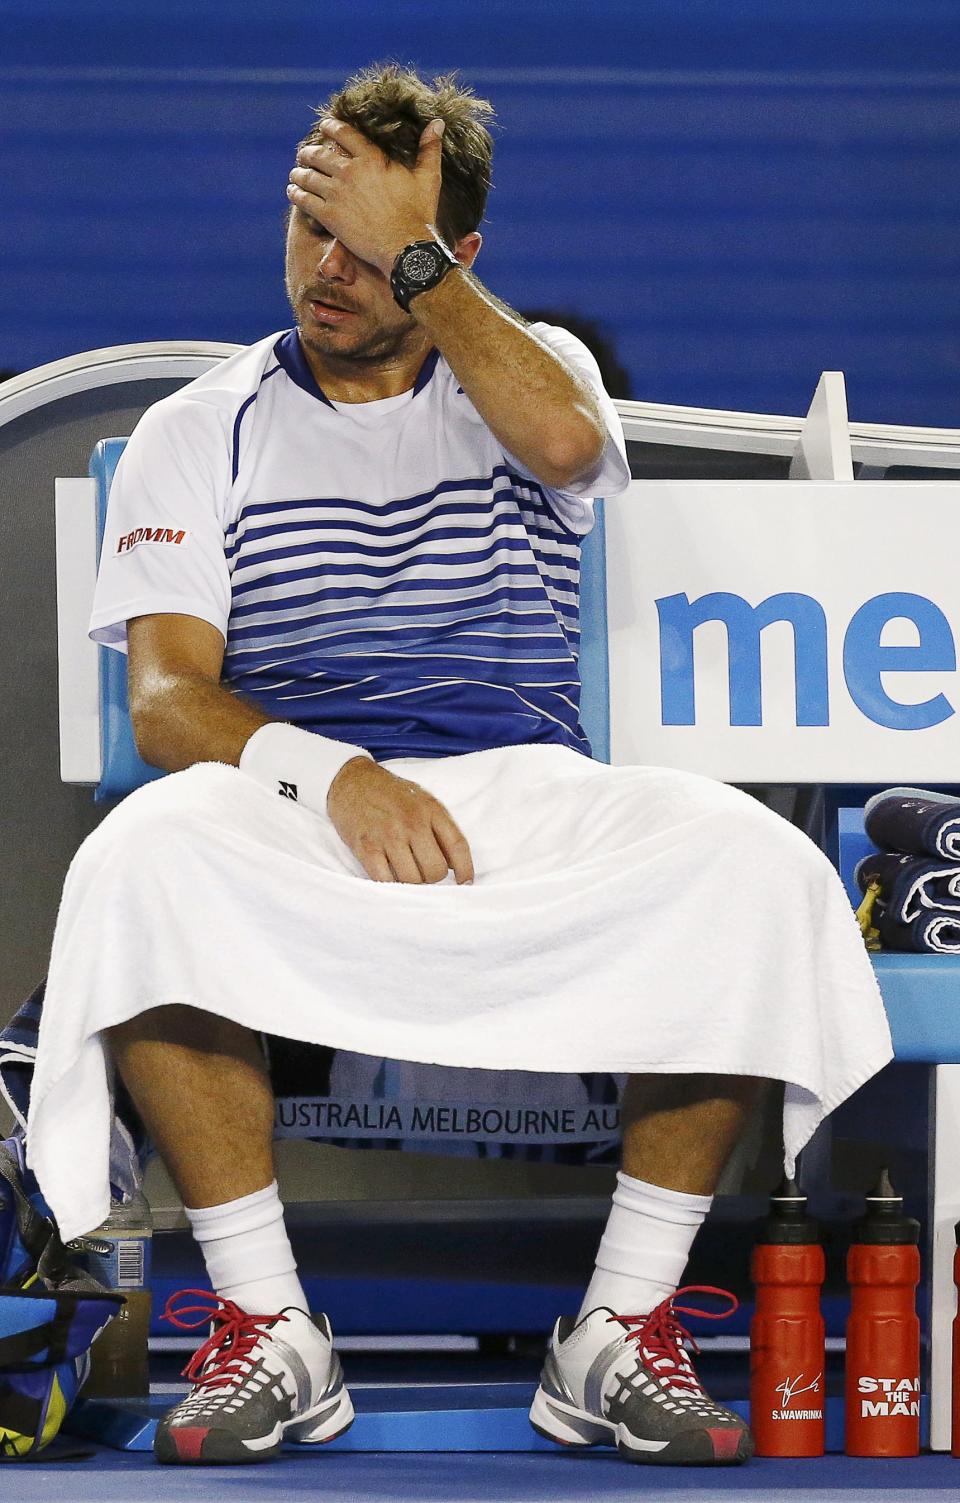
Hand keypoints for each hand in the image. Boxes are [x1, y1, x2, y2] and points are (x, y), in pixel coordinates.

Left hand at [288, 117, 444, 275]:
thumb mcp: (428, 178)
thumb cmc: (419, 215)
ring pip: (308, 176)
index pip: (343, 134)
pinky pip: (304, 200)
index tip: (324, 126)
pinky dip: (296, 194)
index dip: (331, 127)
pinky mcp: (329, 216)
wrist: (406, 249)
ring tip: (295, 173)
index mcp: (371, 158)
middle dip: (309, 152)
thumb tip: (438, 123)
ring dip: (299, 173)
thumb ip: (430, 148)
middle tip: (304, 153)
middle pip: (320, 154)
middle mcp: (350, 171)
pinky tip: (292, 192)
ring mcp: (337, 194)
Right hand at [327, 757, 474, 884]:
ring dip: (411, 882)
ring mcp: (388, 835)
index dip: (465, 869)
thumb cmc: (390, 794)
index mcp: (431, 809)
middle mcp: (412, 822)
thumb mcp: (422, 800)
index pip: (458, 846)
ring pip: (412, 880)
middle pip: (436, 870)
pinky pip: (385, 880)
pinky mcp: (366, 847)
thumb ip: (440, 828)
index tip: (465, 882)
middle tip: (423, 871)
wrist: (351, 781)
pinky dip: (390, 884)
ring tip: (405, 871)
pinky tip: (389, 876)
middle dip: (432, 877)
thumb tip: (455, 865)